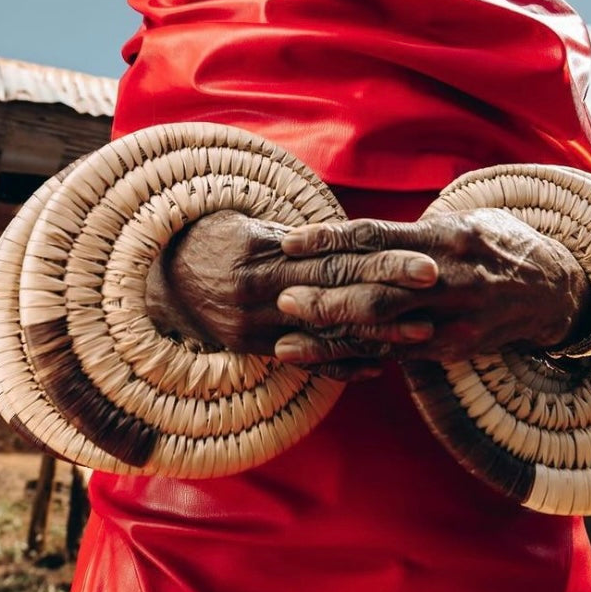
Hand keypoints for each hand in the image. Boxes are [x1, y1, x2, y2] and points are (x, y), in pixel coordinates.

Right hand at [144, 209, 440, 378]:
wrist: (153, 275)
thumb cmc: (206, 237)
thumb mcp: (246, 226)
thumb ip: (295, 240)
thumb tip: (345, 240)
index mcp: (261, 258)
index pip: (334, 261)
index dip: (382, 262)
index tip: (425, 261)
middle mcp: (259, 296)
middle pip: (337, 296)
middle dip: (390, 295)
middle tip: (437, 290)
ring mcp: (254, 328)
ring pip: (326, 333)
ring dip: (376, 335)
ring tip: (422, 331)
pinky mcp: (251, 348)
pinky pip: (303, 359)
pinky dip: (340, 361)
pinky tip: (377, 364)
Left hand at [272, 208, 590, 366]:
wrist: (556, 290)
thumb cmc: (494, 246)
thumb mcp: (461, 222)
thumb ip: (411, 234)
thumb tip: (353, 236)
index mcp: (447, 236)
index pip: (378, 236)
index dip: (331, 240)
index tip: (290, 243)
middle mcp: (451, 277)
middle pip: (378, 289)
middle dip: (326, 297)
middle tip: (281, 298)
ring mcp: (455, 318)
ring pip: (385, 330)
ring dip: (333, 338)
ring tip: (288, 345)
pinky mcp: (456, 348)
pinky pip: (400, 356)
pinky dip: (361, 359)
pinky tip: (327, 363)